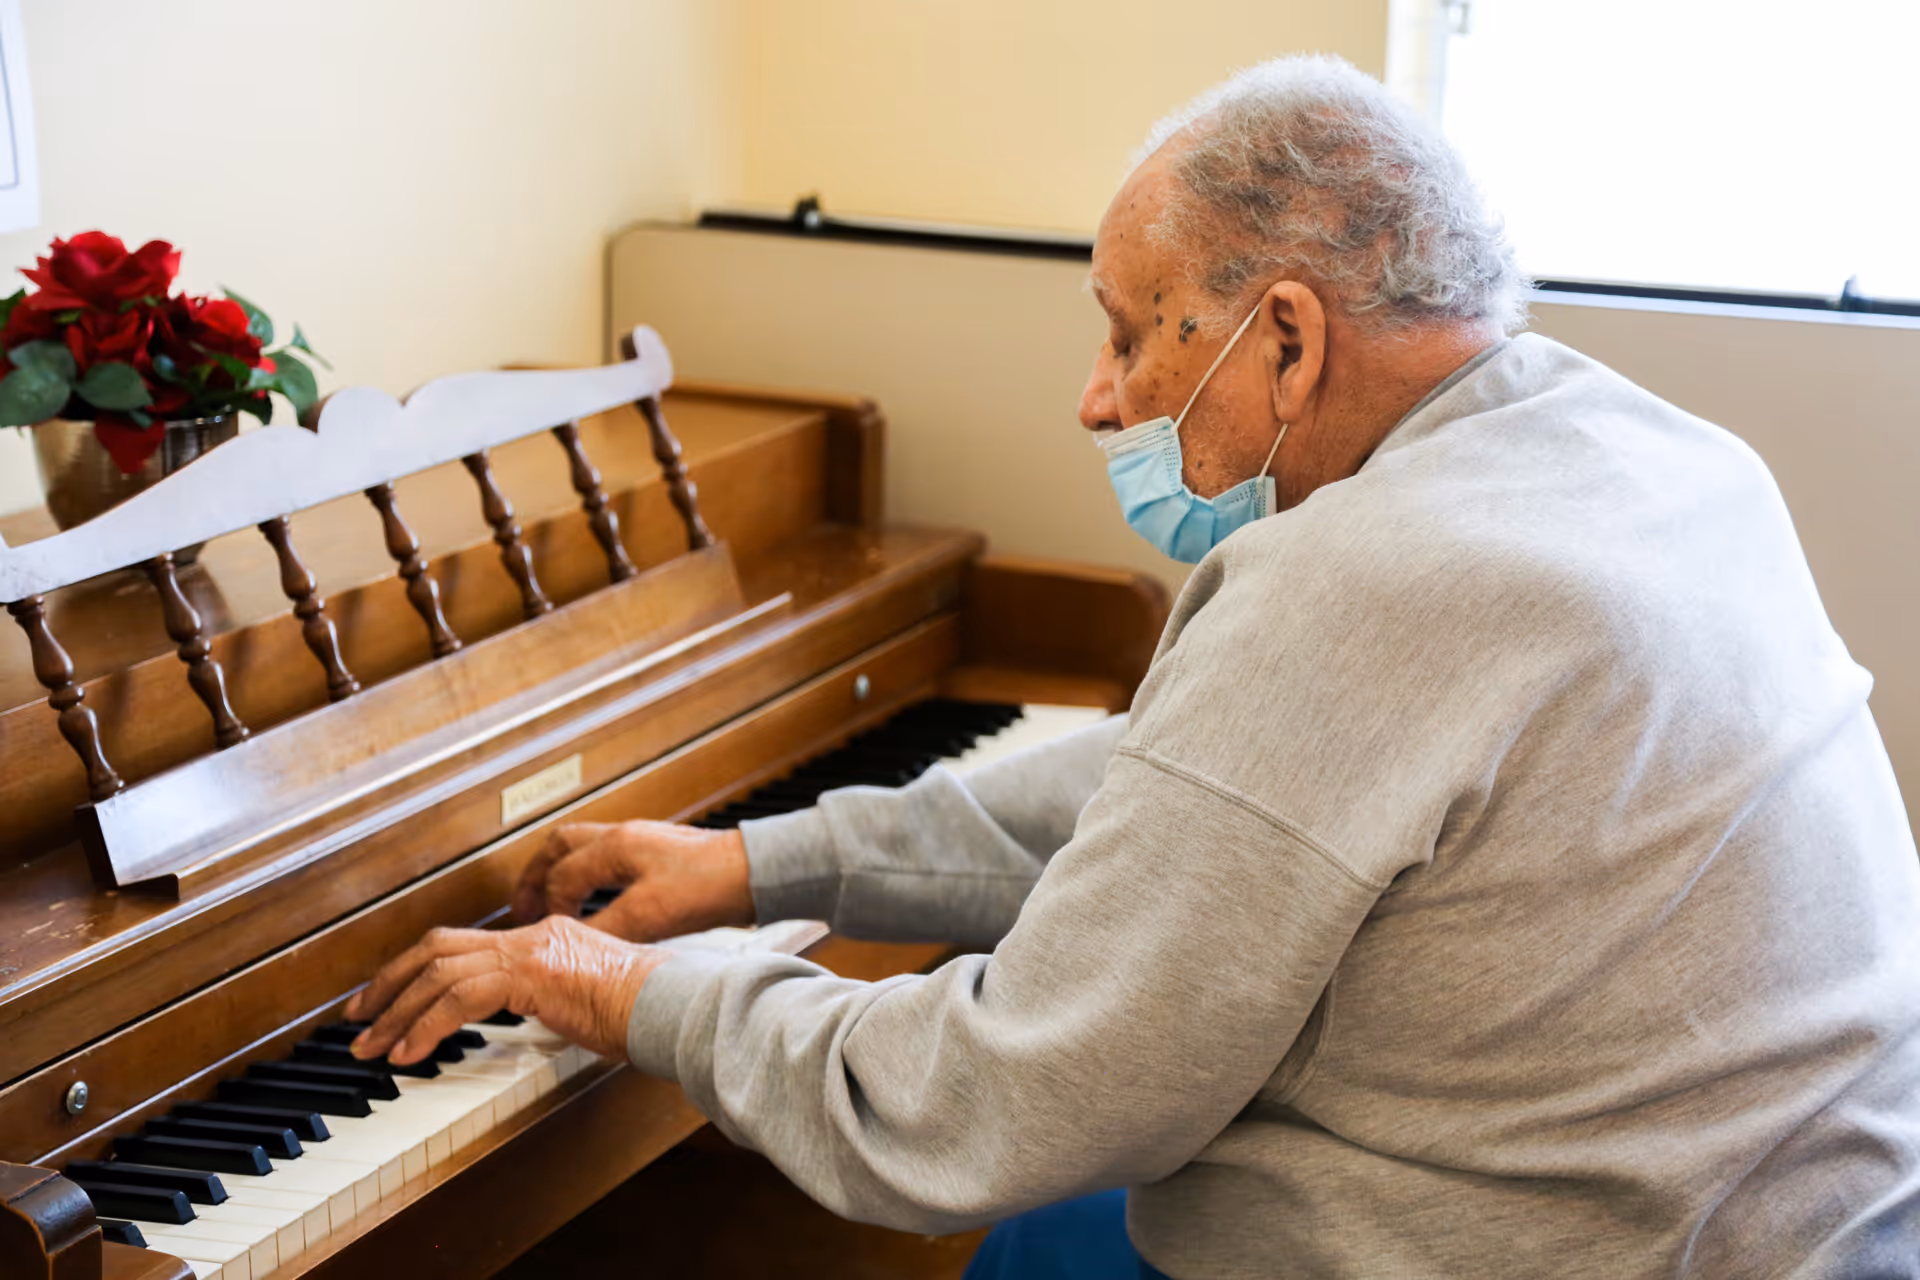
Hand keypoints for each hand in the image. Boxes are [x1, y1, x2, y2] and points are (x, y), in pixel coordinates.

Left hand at [343, 915, 669, 1064]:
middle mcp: (530, 936)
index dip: (414, 971)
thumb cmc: (645, 1011)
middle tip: (357, 1020)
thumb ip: (549, 1002)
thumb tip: (527, 1021)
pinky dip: (428, 1026)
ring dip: (396, 1012)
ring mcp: (530, 950)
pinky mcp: (531, 974)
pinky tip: (410, 1056)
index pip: (461, 945)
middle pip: (435, 948)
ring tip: (371, 1047)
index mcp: (541, 938)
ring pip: (438, 971)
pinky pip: (460, 998)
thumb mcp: (585, 1002)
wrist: (673, 1003)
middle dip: (388, 985)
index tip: (386, 1002)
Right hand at [511, 820, 753, 942]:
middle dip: (537, 877)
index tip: (544, 933)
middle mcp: (625, 837)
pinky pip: (610, 862)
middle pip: (561, 847)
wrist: (755, 874)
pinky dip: (593, 882)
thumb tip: (572, 944)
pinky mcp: (662, 859)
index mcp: (616, 846)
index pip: (560, 874)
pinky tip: (601, 905)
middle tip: (523, 907)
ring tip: (553, 906)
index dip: (546, 905)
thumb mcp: (650, 913)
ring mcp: (644, 844)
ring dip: (563, 877)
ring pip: (584, 851)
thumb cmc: (712, 885)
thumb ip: (605, 928)